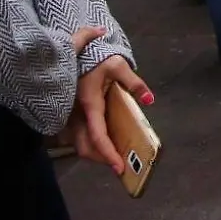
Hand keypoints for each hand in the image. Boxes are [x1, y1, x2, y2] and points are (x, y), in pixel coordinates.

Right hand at [66, 27, 152, 175]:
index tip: (119, 168)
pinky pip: (78, 136)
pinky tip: (106, 141)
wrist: (77, 52)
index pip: (98, 136)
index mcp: (90, 105)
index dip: (108, 153)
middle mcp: (77, 114)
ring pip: (79, 144)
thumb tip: (150, 99)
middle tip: (121, 164)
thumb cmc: (98, 59)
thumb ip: (134, 83)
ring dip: (96, 153)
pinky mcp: (70, 115)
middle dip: (102, 159)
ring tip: (116, 154)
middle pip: (85, 147)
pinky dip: (91, 143)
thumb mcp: (118, 66)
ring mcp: (71, 116)